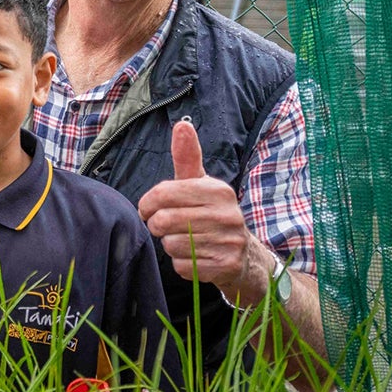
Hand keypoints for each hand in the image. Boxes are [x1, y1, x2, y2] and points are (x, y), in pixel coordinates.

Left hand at [137, 119, 261, 303]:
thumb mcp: (200, 184)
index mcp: (218, 190)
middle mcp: (228, 214)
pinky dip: (182, 264)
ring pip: (171, 246)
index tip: (148, 209)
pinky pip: (182, 267)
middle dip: (158, 226)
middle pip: (163, 222)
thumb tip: (182, 125)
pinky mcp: (226, 267)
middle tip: (167, 226)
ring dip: (171, 246)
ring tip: (187, 240)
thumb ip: (187, 157)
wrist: (244, 255)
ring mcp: (229, 242)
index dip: (146, 204)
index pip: (162, 193)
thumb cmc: (210, 213)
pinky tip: (196, 257)